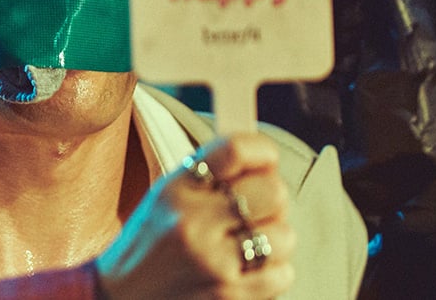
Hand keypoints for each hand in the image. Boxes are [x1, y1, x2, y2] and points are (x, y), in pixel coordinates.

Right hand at [96, 133, 295, 299]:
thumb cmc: (151, 247)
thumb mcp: (166, 199)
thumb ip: (209, 176)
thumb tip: (265, 163)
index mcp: (177, 189)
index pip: (235, 150)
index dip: (262, 151)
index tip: (268, 159)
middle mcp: (193, 222)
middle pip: (272, 191)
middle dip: (273, 201)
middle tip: (258, 210)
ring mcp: (212, 262)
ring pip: (284, 236)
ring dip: (273, 243)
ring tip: (247, 248)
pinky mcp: (229, 296)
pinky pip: (281, 274)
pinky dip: (271, 274)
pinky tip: (244, 273)